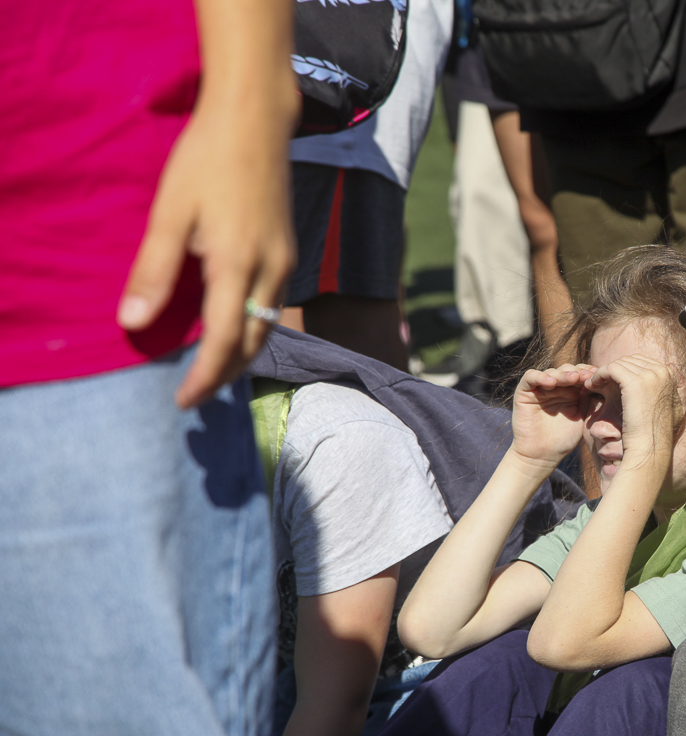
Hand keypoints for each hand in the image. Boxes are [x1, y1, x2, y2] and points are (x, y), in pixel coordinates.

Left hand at [119, 93, 295, 408]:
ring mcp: (286, 261)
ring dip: (242, 353)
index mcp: (238, 264)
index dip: (205, 377)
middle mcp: (271, 270)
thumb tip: (133, 323)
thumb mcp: (170, 215)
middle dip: (226, 374)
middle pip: (254, 342)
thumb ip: (154, 272)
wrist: (255, 122)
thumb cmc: (206, 160)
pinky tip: (232, 324)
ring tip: (212, 368)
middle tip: (196, 393)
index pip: (225, 340)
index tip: (184, 401)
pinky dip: (253, 326)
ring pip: (268, 324)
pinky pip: (273, 304)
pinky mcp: (289, 250)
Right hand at [510, 364, 594, 469]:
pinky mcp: (524, 391)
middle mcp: (556, 386)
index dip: (589, 373)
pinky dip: (541, 377)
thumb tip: (601, 382)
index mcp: (571, 391)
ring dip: (563, 374)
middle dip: (578, 371)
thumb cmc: (564, 439)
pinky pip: (531, 377)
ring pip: (551, 371)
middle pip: (567, 370)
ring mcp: (540, 388)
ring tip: (573, 378)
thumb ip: (589, 400)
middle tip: (587, 376)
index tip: (600, 376)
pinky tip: (552, 383)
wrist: (542, 455)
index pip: (580, 374)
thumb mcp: (582, 417)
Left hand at [584, 354, 684, 470]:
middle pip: (629, 361)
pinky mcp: (634, 381)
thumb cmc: (656, 434)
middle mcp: (662, 371)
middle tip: (598, 381)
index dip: (623, 370)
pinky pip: (610, 368)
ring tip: (592, 384)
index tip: (610, 382)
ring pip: (618, 364)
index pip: (640, 363)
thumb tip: (672, 367)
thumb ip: (676, 389)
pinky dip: (598, 375)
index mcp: (669, 375)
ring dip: (602, 373)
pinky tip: (591, 386)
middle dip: (612, 370)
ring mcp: (649, 375)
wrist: (649, 447)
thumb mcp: (675, 409)